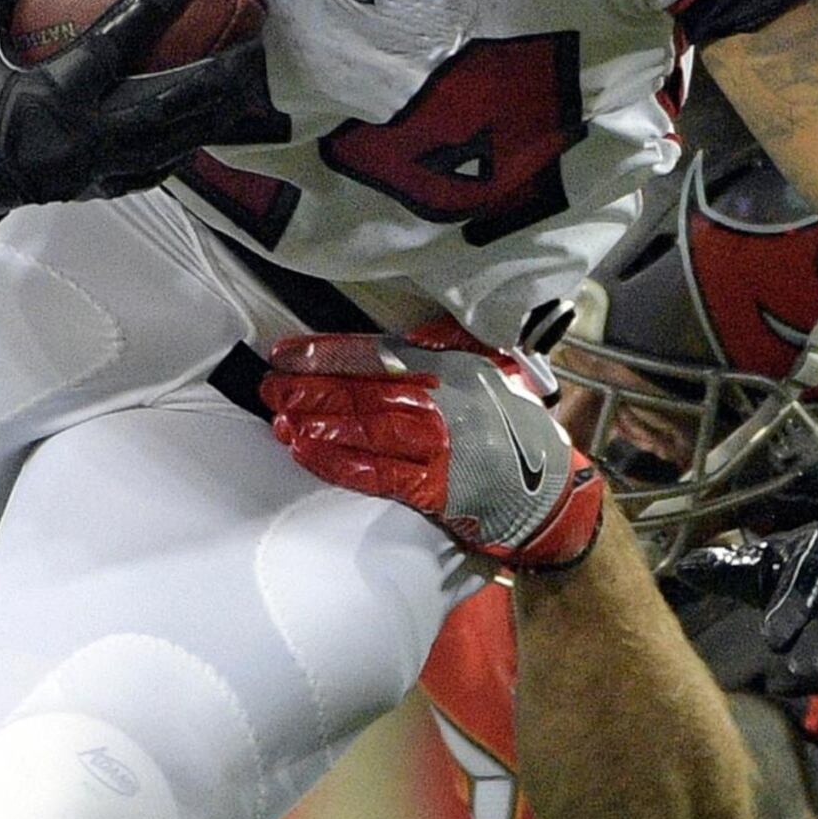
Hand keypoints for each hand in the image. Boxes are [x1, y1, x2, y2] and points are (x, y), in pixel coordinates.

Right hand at [0, 0, 285, 230]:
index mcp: (47, 98)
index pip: (117, 43)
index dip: (157, 2)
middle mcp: (79, 139)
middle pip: (170, 107)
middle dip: (219, 77)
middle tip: (258, 42)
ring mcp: (91, 171)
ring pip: (173, 143)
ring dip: (216, 113)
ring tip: (253, 82)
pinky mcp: (93, 190)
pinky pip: (153, 170)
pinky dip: (184, 146)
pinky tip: (210, 124)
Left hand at [261, 333, 603, 572]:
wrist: (547, 486)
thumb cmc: (512, 422)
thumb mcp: (489, 368)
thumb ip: (446, 345)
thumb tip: (404, 331)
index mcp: (452, 367)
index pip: (378, 354)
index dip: (328, 354)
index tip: (287, 353)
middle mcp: (443, 403)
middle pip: (363, 391)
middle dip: (311, 389)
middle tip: (270, 386)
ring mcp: (439, 446)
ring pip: (365, 430)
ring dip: (317, 423)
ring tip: (280, 417)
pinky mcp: (435, 487)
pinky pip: (377, 473)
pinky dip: (338, 462)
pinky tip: (307, 452)